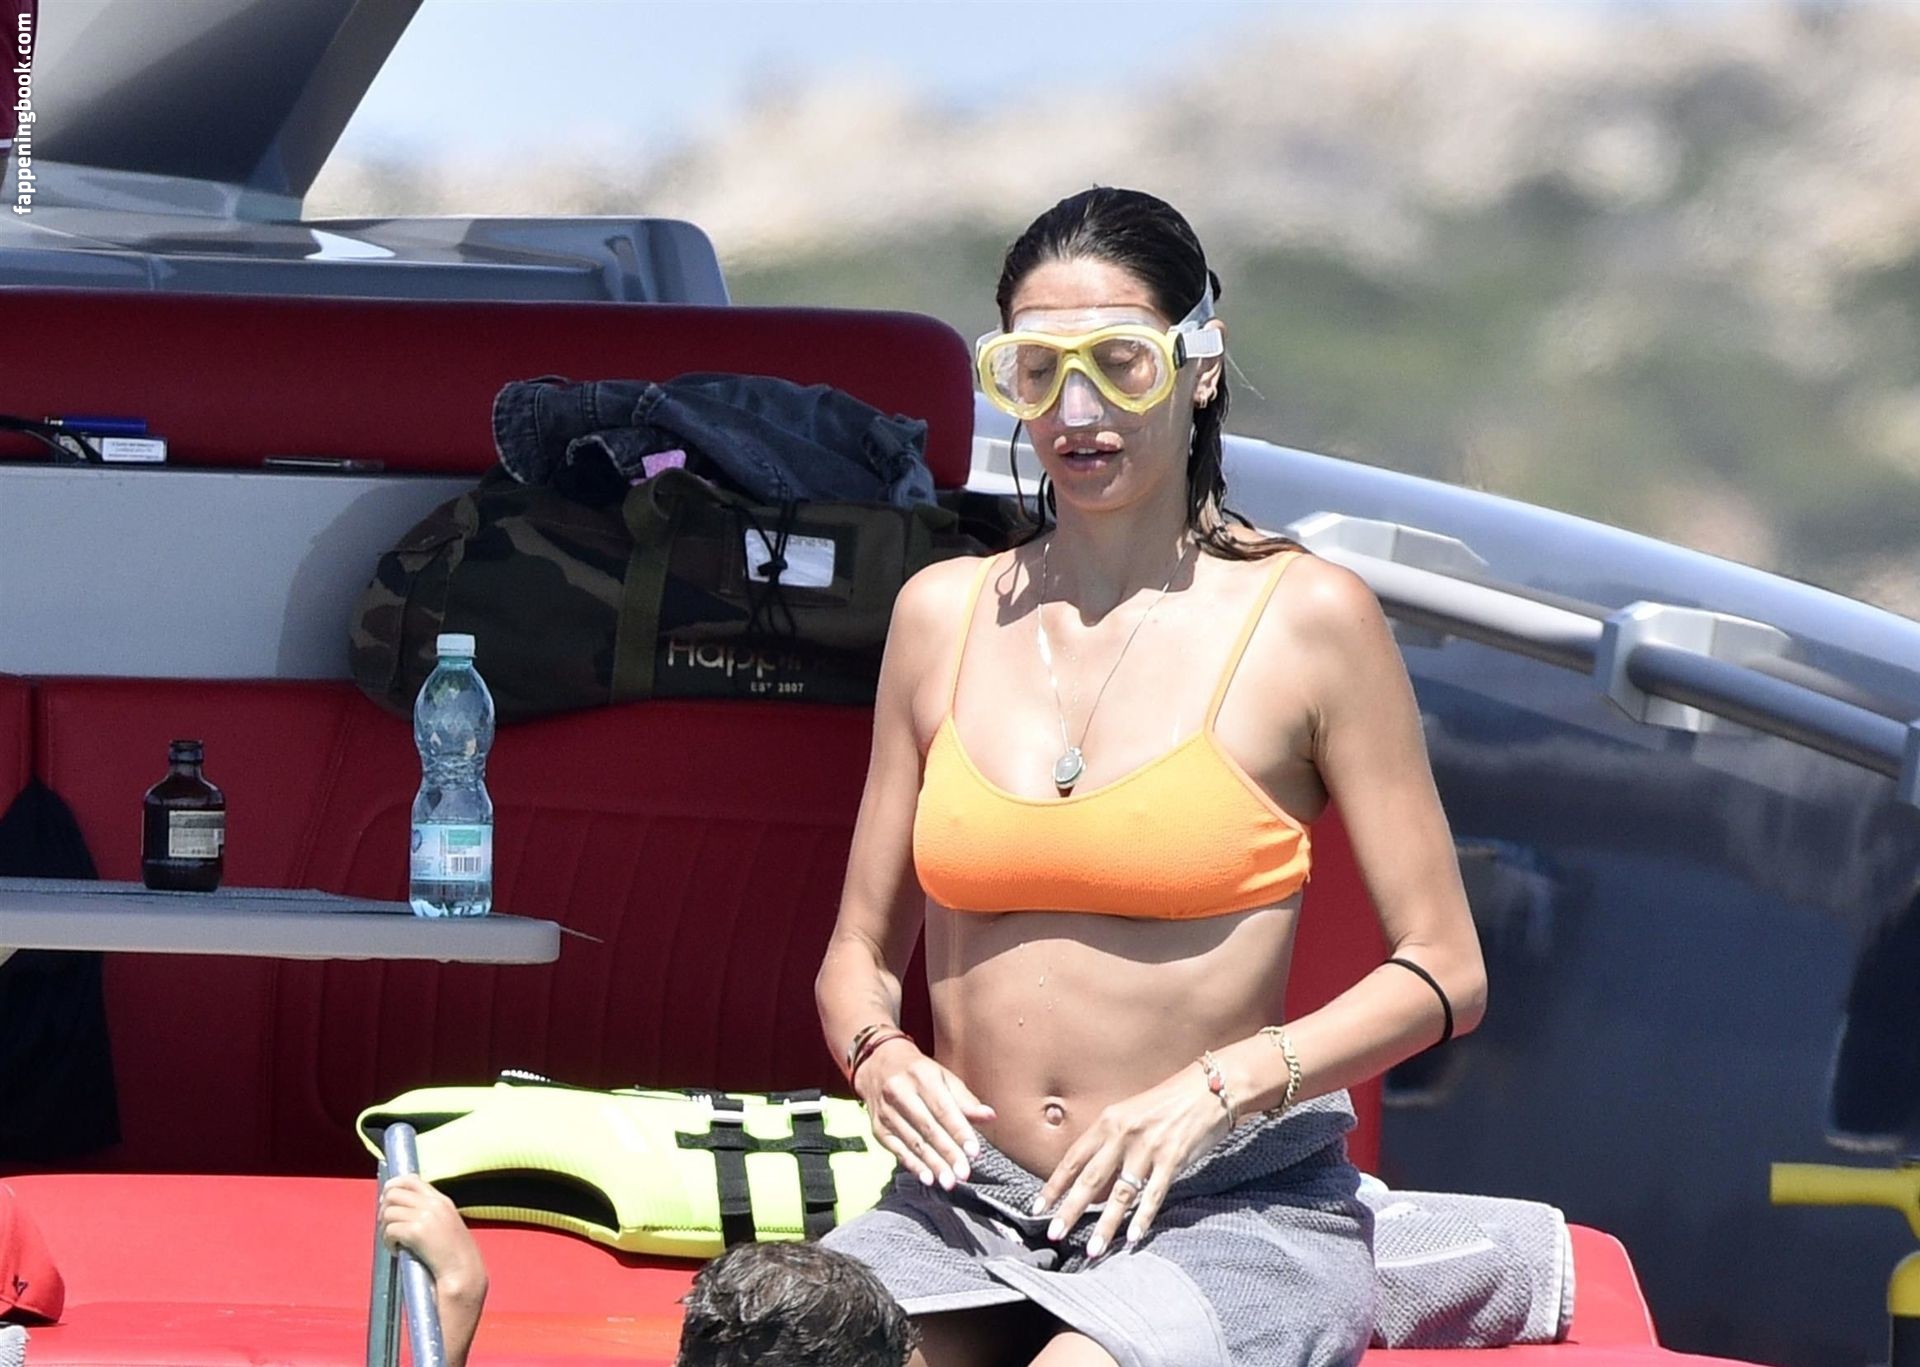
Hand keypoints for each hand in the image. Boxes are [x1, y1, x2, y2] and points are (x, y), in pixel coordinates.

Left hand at [379, 1175, 486, 1366]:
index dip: (393, 1187)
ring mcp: (425, 1216)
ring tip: (393, 1242)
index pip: (411, 1179)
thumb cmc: (454, 1257)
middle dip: (384, 1208)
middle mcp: (434, 1204)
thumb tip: (402, 1210)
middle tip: (387, 1226)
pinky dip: (387, 1241)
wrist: (464, 1275)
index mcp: (442, 1200)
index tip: (387, 1202)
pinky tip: (395, 1251)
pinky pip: (389, 1230)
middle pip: (394, 1192)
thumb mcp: (446, 1226)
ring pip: (388, 1211)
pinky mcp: (416, 1232)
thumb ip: (430, 1214)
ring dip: (384, 1227)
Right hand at [855, 1038, 995, 1189]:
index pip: (943, 1108)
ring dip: (932, 1164)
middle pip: (928, 1128)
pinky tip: (927, 1178)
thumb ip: (965, 1099)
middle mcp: (900, 1092)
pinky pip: (897, 1149)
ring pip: (913, 1142)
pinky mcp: (877, 1127)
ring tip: (949, 1181)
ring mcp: (886, 1111)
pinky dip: (913, 1165)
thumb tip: (990, 1116)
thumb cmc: (919, 1072)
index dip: (959, 1131)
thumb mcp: (942, 1076)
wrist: (877, 1063)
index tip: (974, 1152)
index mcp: (922, 1076)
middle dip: (947, 1153)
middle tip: (963, 1174)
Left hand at [1033, 1064, 1229, 1258]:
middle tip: (1054, 1234)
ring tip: (1092, 1250)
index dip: (1054, 1185)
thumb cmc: (1168, 1103)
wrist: (1209, 1088)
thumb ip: (1110, 1143)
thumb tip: (1091, 1180)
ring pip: (1120, 1193)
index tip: (1037, 1208)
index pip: (1073, 1158)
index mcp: (1108, 1121)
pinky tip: (1131, 1238)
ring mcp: (1148, 1147)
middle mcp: (1123, 1134)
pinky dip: (1142, 1218)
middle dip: (1070, 1209)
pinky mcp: (1173, 1159)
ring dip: (1105, 1225)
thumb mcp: (1130, 1114)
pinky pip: (1154, 1195)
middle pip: (1090, 1178)